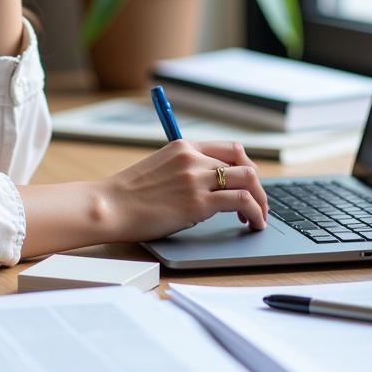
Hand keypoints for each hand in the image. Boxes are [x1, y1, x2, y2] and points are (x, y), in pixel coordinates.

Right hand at [98, 140, 268, 243]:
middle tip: (257, 203)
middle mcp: (193, 158)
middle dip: (257, 186)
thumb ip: (184, 170)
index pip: (230, 149)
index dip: (246, 167)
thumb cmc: (130, 194)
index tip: (248, 184)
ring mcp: (197, 179)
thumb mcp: (159, 168)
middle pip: (244, 164)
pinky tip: (254, 224)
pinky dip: (256, 212)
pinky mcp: (199, 203)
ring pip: (249, 180)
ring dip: (261, 200)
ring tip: (258, 217)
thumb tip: (209, 185)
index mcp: (184, 147)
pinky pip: (242, 201)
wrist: (111, 206)